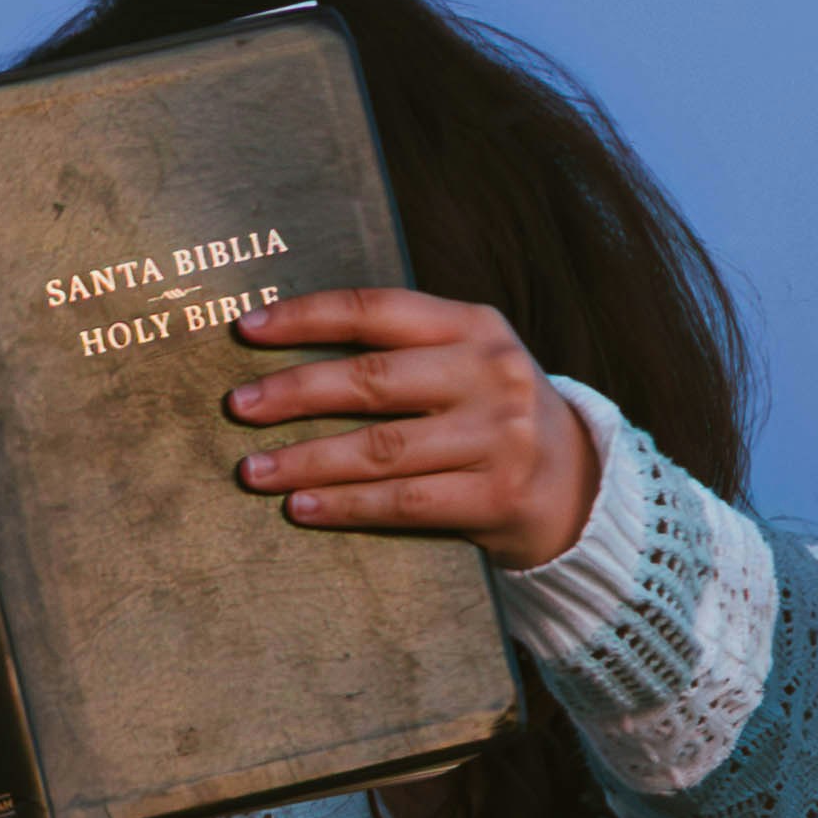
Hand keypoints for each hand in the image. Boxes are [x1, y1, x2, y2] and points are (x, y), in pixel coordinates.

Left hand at [225, 290, 598, 570]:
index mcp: (475, 326)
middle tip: (238, 406)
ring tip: (252, 469)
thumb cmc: (493, 418)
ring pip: (382, 448)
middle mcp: (491, 374)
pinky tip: (300, 506)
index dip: (308, 316)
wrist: (579, 485)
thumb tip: (290, 353)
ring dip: (308, 459)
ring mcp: (498, 437)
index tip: (247, 328)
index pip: (378, 310)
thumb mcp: (466, 364)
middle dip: (296, 392)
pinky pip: (403, 502)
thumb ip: (402, 351)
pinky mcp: (496, 497)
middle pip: (374, 379)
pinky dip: (345, 506)